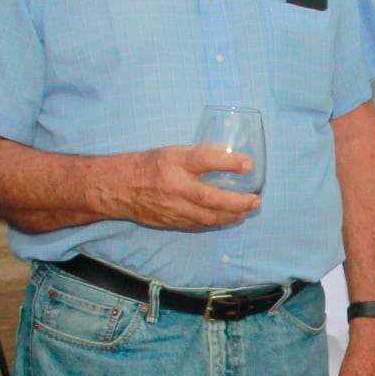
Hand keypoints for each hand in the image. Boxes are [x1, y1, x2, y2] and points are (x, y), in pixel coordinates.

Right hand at [119, 145, 261, 230]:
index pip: (205, 159)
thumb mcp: (172, 152)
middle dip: (237, 201)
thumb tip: (229, 158)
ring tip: (245, 211)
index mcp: (174, 161)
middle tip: (255, 200)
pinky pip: (198, 224)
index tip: (248, 164)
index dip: (229, 162)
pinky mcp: (171, 221)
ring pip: (207, 216)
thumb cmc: (148, 165)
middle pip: (211, 197)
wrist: (119, 188)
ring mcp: (172, 206)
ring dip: (230, 215)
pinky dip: (215, 221)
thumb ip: (198, 156)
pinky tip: (226, 217)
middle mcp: (174, 185)